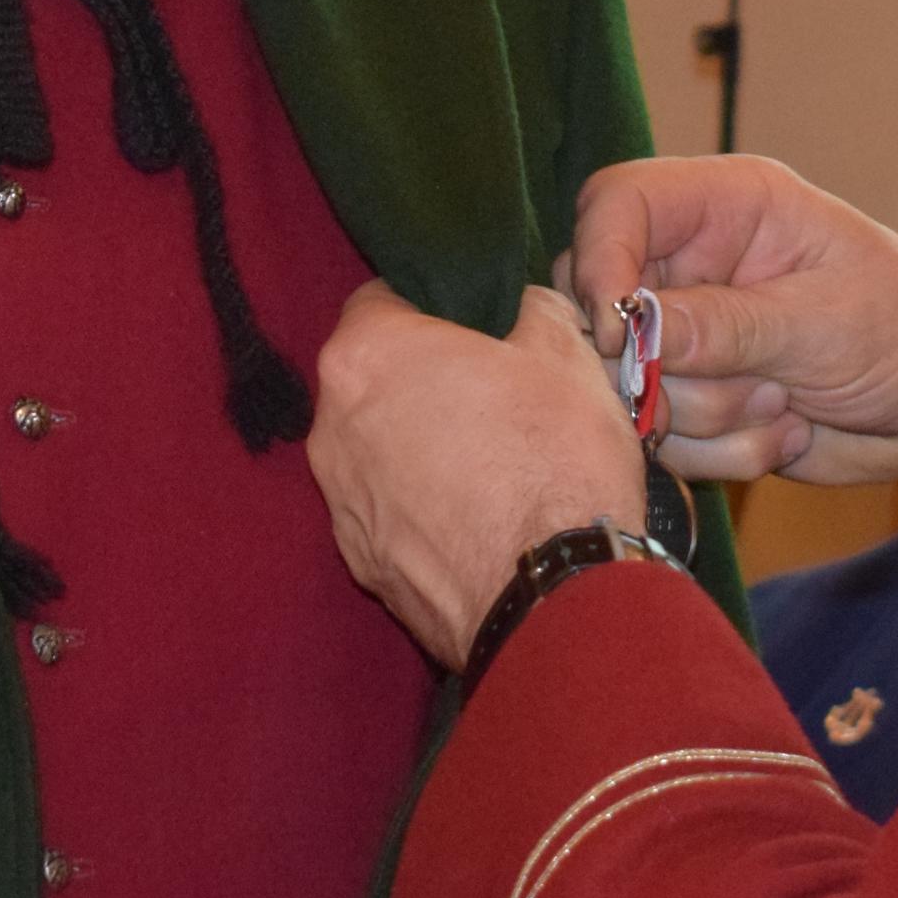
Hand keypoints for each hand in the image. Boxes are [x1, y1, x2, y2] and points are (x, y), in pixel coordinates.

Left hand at [310, 280, 644, 667]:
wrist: (553, 597)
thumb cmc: (554, 458)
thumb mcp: (566, 354)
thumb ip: (533, 309)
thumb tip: (524, 307)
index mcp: (366, 354)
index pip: (380, 300)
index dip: (432, 306)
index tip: (474, 324)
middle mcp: (331, 425)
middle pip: (373, 380)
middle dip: (422, 379)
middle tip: (491, 392)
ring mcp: (341, 503)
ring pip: (378, 450)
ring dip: (419, 446)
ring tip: (492, 463)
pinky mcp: (363, 564)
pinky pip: (390, 513)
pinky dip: (422, 508)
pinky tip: (480, 519)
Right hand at [562, 156, 897, 513]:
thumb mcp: (824, 321)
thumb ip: (726, 325)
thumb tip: (634, 328)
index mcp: (728, 207)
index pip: (617, 204)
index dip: (599, 261)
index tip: (622, 332)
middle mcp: (697, 263)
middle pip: (599, 302)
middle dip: (653, 365)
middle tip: (727, 390)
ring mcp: (693, 336)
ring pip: (629, 385)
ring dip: (705, 417)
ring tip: (787, 407)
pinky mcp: (700, 398)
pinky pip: (664, 439)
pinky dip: (719, 454)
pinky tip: (787, 434)